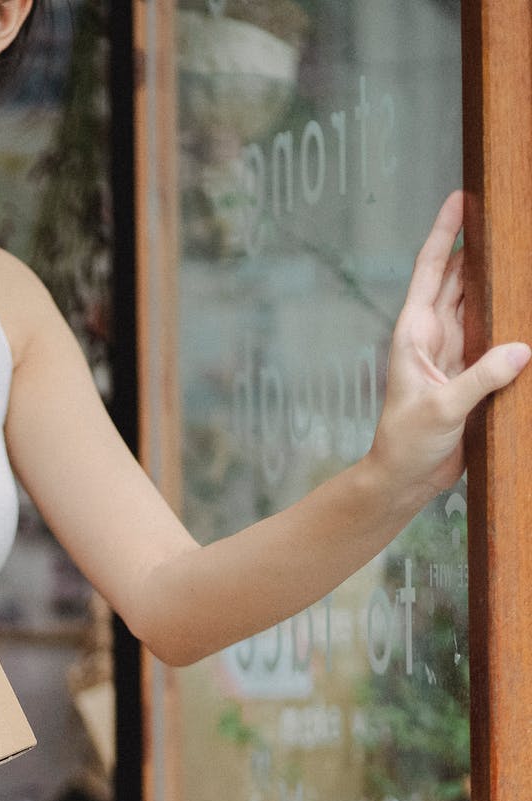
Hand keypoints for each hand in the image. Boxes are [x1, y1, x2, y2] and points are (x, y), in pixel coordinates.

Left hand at [370, 192, 529, 502]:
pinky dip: (508, 314)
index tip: (458, 198)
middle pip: (456, 277)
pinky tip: (524, 298)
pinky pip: (494, 334)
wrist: (405, 477)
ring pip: (477, 301)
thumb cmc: (407, 442)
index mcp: (413, 333)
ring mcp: (452, 351)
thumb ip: (481, 378)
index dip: (444, 234)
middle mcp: (432, 335)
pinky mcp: (470, 371)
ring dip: (494, 275)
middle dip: (474, 243)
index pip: (429, 271)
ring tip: (517, 244)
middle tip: (501, 210)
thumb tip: (523, 347)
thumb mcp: (444, 409)